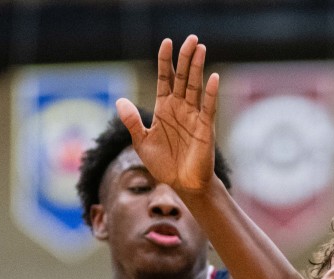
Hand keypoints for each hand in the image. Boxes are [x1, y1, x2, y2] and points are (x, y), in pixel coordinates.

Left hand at [116, 34, 218, 194]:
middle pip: (183, 77)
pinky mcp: (205, 128)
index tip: (166, 43)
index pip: (165, 78)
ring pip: (195, 87)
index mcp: (164, 108)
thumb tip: (120, 101)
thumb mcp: (142, 143)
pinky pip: (208, 107)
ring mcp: (194, 116)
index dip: (165, 61)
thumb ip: (133, 122)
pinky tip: (213, 78)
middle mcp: (180, 108)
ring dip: (198, 68)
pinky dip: (211, 93)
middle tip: (190, 38)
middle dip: (185, 58)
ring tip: (200, 48)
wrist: (182, 185)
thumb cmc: (164, 165)